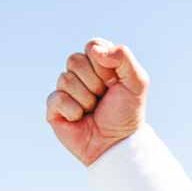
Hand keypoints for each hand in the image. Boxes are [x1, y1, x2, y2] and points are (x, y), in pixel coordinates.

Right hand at [45, 39, 149, 165]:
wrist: (117, 144)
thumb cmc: (127, 113)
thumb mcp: (137, 82)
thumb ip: (124, 57)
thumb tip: (94, 49)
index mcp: (99, 64)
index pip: (92, 46)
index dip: (104, 64)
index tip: (114, 81)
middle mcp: (80, 74)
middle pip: (75, 60)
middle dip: (95, 82)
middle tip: (104, 97)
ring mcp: (65, 90)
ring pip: (66, 79)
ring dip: (86, 98)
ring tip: (94, 110)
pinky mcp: (54, 108)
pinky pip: (58, 98)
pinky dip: (74, 111)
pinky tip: (81, 119)